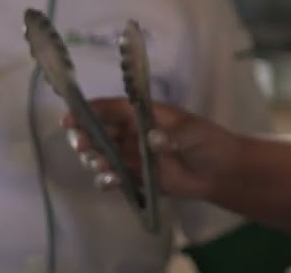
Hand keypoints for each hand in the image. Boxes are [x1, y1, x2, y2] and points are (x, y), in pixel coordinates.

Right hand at [62, 98, 241, 200]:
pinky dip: (106, 179)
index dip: (90, 111)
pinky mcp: (136, 178)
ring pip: (102, 155)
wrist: (220, 172)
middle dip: (84, 137)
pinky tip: (109, 181)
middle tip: (82, 145)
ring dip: (94, 159)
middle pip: (99, 132)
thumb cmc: (207, 142)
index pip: (112, 108)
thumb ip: (170, 135)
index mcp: (144, 115)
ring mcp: (132, 156)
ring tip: (100, 164)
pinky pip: (113, 177)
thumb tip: (153, 138)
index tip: (70, 118)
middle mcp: (133, 133)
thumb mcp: (191, 132)